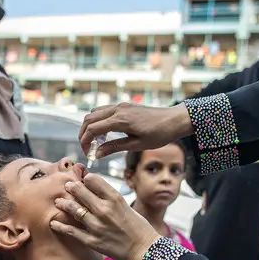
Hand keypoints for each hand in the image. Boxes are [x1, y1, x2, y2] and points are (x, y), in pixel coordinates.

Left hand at [50, 174, 159, 259]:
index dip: (86, 178)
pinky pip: (72, 231)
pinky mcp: (92, 241)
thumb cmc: (138, 226)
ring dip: (63, 203)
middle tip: (67, 186)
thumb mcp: (125, 205)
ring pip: (74, 209)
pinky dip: (60, 226)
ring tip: (59, 202)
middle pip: (80, 191)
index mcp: (115, 198)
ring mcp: (97, 226)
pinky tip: (53, 223)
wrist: (144, 249)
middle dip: (71, 187)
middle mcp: (104, 210)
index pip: (93, 180)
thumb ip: (109, 196)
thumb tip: (92, 185)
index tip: (82, 179)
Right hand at [79, 103, 193, 158]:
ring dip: (90, 126)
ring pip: (94, 113)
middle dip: (84, 134)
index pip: (92, 128)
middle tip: (87, 149)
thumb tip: (97, 154)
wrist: (174, 120)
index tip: (88, 154)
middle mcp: (117, 109)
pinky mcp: (124, 106)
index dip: (85, 142)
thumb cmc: (159, 134)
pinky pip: (104, 111)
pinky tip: (105, 133)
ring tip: (96, 142)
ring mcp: (120, 105)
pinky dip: (98, 121)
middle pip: (88, 119)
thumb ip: (115, 147)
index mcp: (120, 120)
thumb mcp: (137, 145)